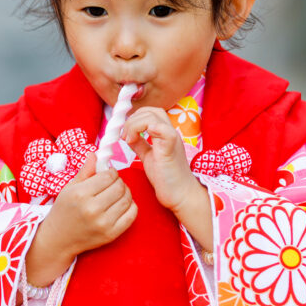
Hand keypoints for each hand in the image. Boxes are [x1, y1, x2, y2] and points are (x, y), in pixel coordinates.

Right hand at [25, 154, 136, 286]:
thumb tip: (96, 154)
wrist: (59, 238)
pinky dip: (131, 206)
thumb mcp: (69, 187)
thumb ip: (85, 171)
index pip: (109, 176)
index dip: (111, 172)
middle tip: (112, 184)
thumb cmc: (63, 210)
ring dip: (125, 193)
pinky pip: (132, 215)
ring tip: (116, 194)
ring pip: (127, 199)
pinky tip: (121, 205)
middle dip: (118, 182)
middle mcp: (93, 209)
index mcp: (81, 194)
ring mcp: (103, 223)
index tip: (107, 175)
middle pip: (120, 187)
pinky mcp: (111, 234)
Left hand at [122, 107, 211, 246]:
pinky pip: (164, 130)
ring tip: (128, 140)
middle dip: (132, 119)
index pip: (150, 112)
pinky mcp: (170, 149)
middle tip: (124, 136)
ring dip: (135, 124)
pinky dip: (149, 128)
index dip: (134, 117)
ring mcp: (172, 139)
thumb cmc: (166, 178)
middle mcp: (170, 132)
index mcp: (165, 134)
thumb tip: (128, 135)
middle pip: (151, 110)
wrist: (180, 195)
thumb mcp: (148, 156)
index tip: (124, 134)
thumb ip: (140, 144)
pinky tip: (135, 140)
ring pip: (154, 115)